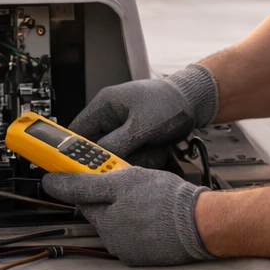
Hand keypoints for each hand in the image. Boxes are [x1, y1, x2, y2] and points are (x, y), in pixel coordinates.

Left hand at [42, 166, 212, 265]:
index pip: (81, 199)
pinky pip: (134, 237)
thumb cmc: (166, 200)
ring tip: (147, 201)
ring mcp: (128, 250)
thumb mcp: (121, 180)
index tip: (77, 176)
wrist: (199, 223)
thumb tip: (54, 183)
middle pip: (100, 212)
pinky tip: (154, 216)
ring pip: (118, 224)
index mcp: (103, 220)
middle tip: (129, 185)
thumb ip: (85, 183)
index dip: (83, 184)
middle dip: (110, 198)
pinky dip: (139, 226)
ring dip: (125, 212)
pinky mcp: (144, 258)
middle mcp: (111, 240)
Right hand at [69, 64, 219, 167]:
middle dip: (118, 156)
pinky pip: (134, 159)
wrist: (194, 102)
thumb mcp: (142, 124)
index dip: (75, 150)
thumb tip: (101, 159)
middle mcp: (111, 119)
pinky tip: (157, 149)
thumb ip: (118, 142)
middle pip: (100, 149)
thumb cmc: (169, 102)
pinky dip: (146, 158)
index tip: (80, 167)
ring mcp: (124, 132)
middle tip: (132, 156)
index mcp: (105, 106)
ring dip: (136, 158)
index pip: (77, 131)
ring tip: (152, 147)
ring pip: (119, 157)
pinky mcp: (136, 142)